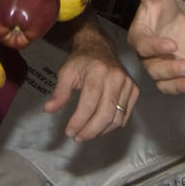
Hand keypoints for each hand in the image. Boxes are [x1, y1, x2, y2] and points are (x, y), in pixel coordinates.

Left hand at [42, 25, 137, 140]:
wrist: (100, 48)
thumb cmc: (81, 61)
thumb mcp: (66, 72)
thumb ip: (59, 92)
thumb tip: (49, 109)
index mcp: (98, 71)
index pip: (89, 103)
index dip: (79, 121)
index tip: (69, 131)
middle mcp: (116, 77)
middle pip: (105, 114)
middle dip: (90, 131)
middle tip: (77, 138)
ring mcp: (128, 84)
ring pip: (116, 118)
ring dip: (100, 131)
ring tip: (86, 134)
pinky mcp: (134, 90)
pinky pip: (124, 115)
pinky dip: (112, 126)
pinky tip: (99, 127)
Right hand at [128, 0, 184, 94]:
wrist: (173, 12)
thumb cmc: (161, 6)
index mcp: (140, 37)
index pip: (144, 47)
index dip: (156, 48)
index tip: (171, 45)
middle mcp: (149, 57)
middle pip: (155, 71)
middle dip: (172, 71)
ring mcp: (164, 67)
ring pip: (168, 84)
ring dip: (181, 86)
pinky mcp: (180, 72)